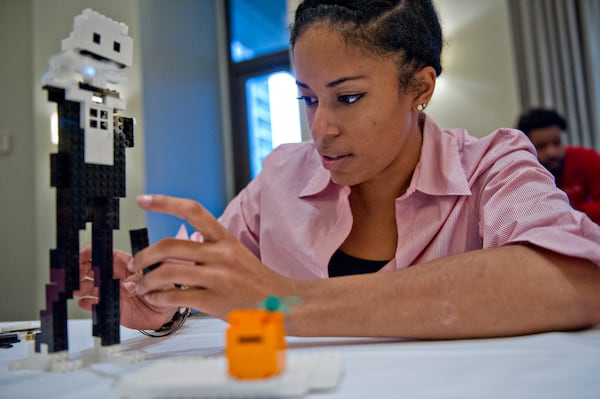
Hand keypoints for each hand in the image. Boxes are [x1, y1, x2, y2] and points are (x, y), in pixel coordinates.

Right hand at [76, 243, 176, 329]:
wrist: (162, 310)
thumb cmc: (159, 288)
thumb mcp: (153, 279)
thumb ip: (140, 280)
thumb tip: (127, 285)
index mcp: (121, 263)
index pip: (101, 253)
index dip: (89, 252)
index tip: (81, 255)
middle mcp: (112, 276)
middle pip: (88, 268)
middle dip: (78, 268)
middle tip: (73, 273)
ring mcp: (108, 291)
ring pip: (86, 285)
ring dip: (78, 286)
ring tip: (75, 288)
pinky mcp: (107, 306)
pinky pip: (91, 304)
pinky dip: (86, 304)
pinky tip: (83, 302)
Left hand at [124, 194, 293, 319]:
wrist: (279, 302)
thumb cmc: (254, 279)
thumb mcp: (234, 254)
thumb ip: (206, 248)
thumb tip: (173, 250)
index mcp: (225, 238)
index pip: (193, 211)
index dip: (165, 202)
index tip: (143, 199)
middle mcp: (221, 254)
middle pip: (170, 246)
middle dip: (144, 255)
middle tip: (136, 263)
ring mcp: (217, 277)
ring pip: (167, 272)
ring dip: (146, 280)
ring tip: (140, 285)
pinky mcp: (214, 300)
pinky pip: (175, 296)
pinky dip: (157, 297)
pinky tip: (155, 298)